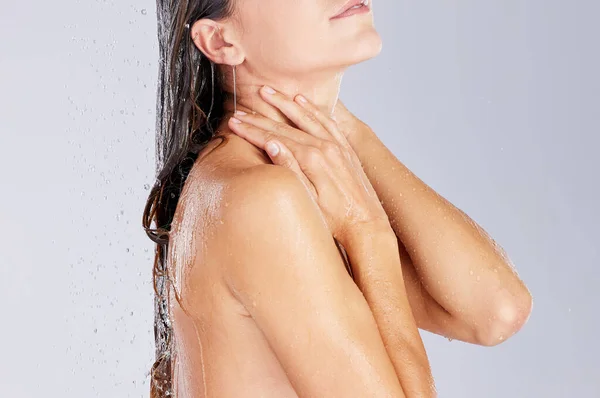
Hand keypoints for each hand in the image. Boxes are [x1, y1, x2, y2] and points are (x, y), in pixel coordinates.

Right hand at [227, 86, 390, 244]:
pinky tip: (301, 100)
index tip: (235, 123)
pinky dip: (312, 109)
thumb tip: (271, 145)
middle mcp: (325, 147)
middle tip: (240, 111)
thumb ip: (290, 169)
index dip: (252, 131)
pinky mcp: (345, 148)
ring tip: (267, 92)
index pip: (274, 139)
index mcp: (312, 159)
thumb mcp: (308, 199)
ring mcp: (336, 145)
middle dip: (260, 118)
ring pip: (306, 117)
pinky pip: (326, 121)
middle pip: (286, 127)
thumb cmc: (335, 219)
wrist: (366, 224)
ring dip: (285, 103)